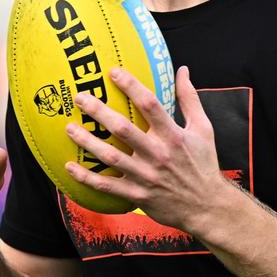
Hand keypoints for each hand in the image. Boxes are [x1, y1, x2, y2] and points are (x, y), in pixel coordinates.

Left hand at [64, 66, 235, 231]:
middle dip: (99, 111)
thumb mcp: (203, 128)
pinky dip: (87, 178)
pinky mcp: (138, 195)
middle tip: (80, 98)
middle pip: (123, 129)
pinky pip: (107, 186)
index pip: (150, 105)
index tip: (113, 72)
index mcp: (174, 135)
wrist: (207, 207)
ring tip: (69, 128)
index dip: (131, 86)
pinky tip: (69, 166)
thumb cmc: (204, 163)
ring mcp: (146, 176)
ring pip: (111, 157)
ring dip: (87, 143)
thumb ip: (189, 98)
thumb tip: (182, 70)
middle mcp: (158, 154)